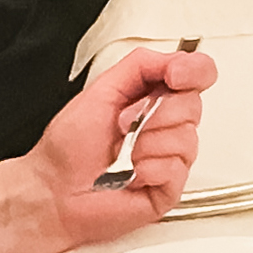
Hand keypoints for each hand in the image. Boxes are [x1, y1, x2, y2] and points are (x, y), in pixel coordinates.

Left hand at [17, 45, 218, 251]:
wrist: (52, 193)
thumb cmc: (67, 150)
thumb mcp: (101, 90)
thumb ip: (142, 64)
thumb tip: (178, 58)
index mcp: (155, 98)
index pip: (199, 74)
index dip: (194, 71)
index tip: (175, 75)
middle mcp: (167, 126)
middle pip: (193, 104)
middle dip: (153, 113)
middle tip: (124, 125)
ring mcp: (170, 157)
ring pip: (185, 137)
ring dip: (145, 145)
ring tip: (123, 155)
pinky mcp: (170, 187)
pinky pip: (176, 168)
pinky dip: (146, 169)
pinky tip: (129, 175)